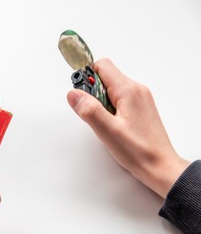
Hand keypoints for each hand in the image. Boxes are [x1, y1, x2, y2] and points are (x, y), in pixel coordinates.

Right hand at [67, 58, 189, 197]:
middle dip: (93, 92)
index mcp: (129, 90)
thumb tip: (73, 94)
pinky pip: (119, 99)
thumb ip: (89, 109)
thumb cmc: (138, 151)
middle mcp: (137, 90)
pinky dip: (110, 108)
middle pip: (106, 77)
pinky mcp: (140, 108)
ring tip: (104, 123)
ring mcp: (140, 99)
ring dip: (101, 101)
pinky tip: (112, 125)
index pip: (102, 66)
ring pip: (112, 89)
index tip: (81, 94)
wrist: (160, 166)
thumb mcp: (107, 130)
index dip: (87, 77)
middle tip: (94, 114)